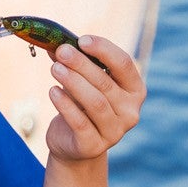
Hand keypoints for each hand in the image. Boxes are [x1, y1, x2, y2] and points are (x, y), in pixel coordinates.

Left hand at [45, 34, 144, 163]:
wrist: (73, 144)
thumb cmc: (81, 106)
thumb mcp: (82, 82)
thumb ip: (73, 63)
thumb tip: (54, 41)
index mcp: (134, 91)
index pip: (124, 64)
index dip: (104, 49)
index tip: (82, 40)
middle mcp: (130, 112)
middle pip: (106, 82)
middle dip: (81, 64)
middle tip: (62, 52)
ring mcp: (115, 132)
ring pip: (95, 102)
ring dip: (73, 82)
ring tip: (55, 68)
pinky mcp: (94, 146)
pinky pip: (80, 122)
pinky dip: (65, 105)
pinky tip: (53, 91)